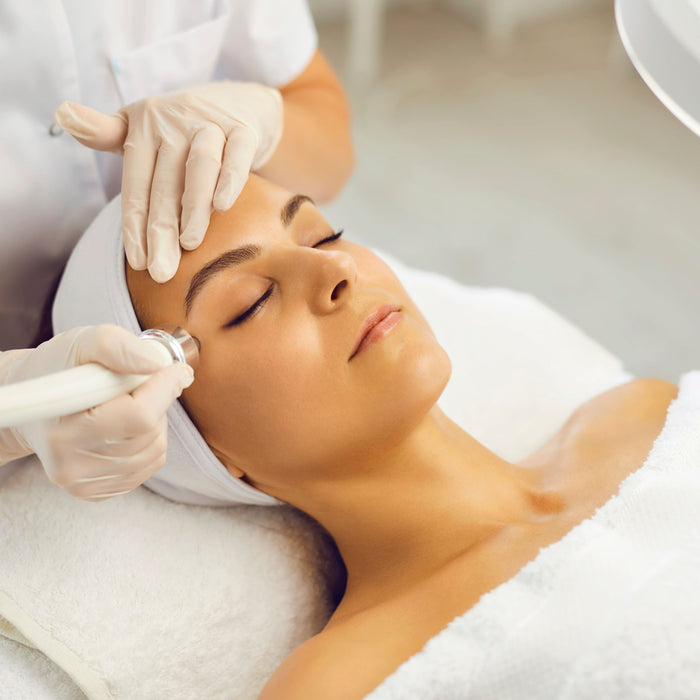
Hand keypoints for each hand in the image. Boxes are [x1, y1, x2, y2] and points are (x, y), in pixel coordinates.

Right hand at [2, 326, 192, 500]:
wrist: (34, 405)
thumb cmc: (56, 371)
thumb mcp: (81, 343)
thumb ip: (118, 347)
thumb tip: (157, 363)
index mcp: (64, 431)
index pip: (138, 416)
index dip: (165, 388)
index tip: (177, 370)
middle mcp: (74, 467)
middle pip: (150, 432)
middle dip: (157, 401)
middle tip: (136, 383)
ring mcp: (87, 484)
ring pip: (156, 448)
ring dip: (154, 420)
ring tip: (125, 403)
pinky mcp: (100, 491)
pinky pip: (151, 462)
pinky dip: (150, 439)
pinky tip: (125, 424)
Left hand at [54, 81, 282, 281]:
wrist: (237, 102)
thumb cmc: (181, 127)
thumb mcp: (141, 127)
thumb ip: (105, 132)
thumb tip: (62, 113)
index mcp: (144, 127)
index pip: (136, 184)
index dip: (134, 226)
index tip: (140, 263)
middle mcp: (173, 122)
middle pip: (165, 184)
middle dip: (161, 231)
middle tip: (161, 272)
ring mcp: (209, 123)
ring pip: (199, 167)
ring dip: (193, 206)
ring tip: (189, 243)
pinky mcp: (242, 129)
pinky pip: (236, 154)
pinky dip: (230, 178)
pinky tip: (223, 206)